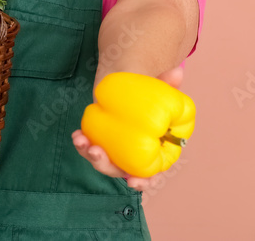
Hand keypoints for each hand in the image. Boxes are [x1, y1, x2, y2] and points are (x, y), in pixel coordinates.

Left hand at [71, 66, 184, 190]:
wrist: (129, 91)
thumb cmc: (149, 98)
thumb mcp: (159, 91)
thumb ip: (167, 84)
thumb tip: (177, 72)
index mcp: (151, 155)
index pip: (149, 177)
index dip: (143, 183)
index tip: (133, 183)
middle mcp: (130, 159)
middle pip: (118, 171)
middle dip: (105, 166)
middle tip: (97, 153)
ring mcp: (113, 152)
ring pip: (101, 161)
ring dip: (89, 153)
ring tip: (81, 140)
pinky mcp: (99, 143)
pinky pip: (89, 148)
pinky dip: (83, 143)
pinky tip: (77, 134)